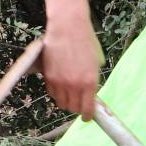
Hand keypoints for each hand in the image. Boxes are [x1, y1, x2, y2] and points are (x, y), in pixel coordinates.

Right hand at [40, 0, 103, 117]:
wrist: (68, 27)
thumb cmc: (86, 42)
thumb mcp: (97, 62)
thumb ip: (93, 79)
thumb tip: (90, 92)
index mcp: (90, 82)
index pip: (87, 109)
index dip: (87, 116)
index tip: (87, 117)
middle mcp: (74, 85)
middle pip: (72, 108)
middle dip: (76, 108)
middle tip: (79, 104)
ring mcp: (59, 82)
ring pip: (60, 102)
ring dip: (65, 101)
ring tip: (69, 95)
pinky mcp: (48, 76)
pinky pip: (51, 92)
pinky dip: (56, 92)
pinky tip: (60, 86)